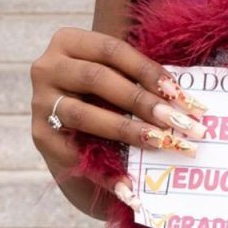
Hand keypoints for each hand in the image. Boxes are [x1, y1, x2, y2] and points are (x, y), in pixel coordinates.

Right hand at [30, 28, 207, 210]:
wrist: (77, 137)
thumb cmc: (110, 100)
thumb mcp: (122, 81)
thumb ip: (143, 83)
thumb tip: (188, 103)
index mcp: (70, 43)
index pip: (112, 50)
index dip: (147, 70)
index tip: (179, 94)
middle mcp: (48, 67)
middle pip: (98, 79)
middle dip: (143, 102)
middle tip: (181, 122)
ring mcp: (40, 102)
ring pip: (85, 114)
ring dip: (128, 130)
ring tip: (161, 143)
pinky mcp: (40, 136)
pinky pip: (74, 153)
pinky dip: (105, 171)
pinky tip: (130, 185)